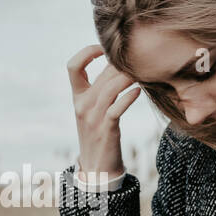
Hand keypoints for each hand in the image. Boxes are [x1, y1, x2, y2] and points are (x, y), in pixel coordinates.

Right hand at [65, 44, 139, 184]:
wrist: (97, 166)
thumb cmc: (100, 132)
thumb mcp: (94, 108)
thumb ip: (102, 86)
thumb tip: (117, 61)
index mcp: (78, 96)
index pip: (73, 66)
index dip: (87, 52)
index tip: (104, 49)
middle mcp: (82, 105)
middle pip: (101, 74)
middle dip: (120, 64)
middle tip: (138, 60)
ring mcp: (93, 117)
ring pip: (110, 88)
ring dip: (128, 77)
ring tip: (142, 72)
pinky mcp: (106, 129)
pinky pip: (116, 108)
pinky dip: (128, 97)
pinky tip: (139, 91)